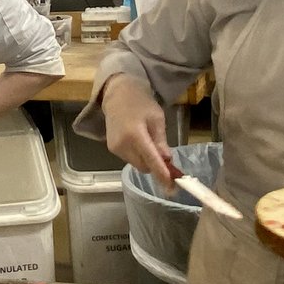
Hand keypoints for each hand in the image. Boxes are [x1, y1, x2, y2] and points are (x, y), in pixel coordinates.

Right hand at [102, 74, 172, 192]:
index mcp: (135, 134)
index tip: (171, 187)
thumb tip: (167, 161)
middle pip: (144, 167)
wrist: (117, 95)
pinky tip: (140, 143)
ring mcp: (115, 148)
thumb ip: (161, 141)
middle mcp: (122, 144)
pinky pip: (130, 159)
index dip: (162, 175)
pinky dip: (138, 157)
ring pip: (137, 165)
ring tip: (151, 144)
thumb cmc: (141, 103)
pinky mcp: (111, 149)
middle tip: (167, 159)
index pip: (151, 160)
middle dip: (156, 167)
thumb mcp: (157, 119)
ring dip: (147, 161)